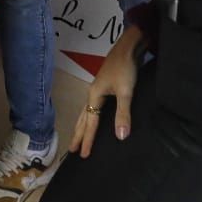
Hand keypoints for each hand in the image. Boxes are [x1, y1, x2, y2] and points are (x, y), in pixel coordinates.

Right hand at [70, 25, 141, 158]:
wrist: (128, 47)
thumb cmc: (125, 68)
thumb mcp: (126, 92)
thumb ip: (123, 114)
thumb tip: (120, 137)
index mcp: (94, 96)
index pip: (90, 123)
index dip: (88, 139)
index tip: (83, 154)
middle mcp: (92, 94)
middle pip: (83, 118)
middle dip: (78, 134)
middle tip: (72, 150)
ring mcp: (97, 90)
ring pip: (86, 112)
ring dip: (82, 126)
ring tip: (78, 136)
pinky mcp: (104, 87)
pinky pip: (93, 107)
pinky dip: (90, 117)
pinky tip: (94, 117)